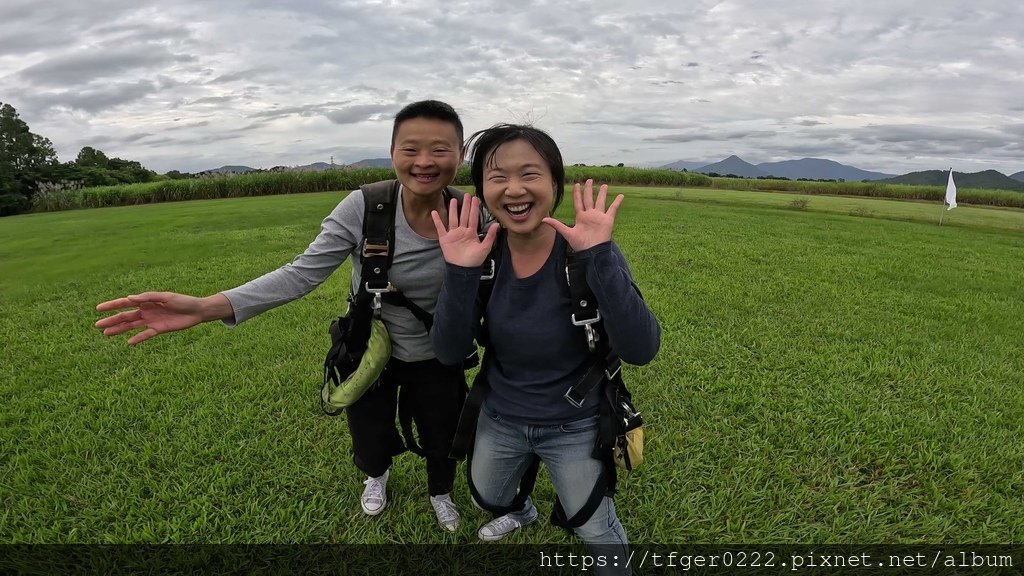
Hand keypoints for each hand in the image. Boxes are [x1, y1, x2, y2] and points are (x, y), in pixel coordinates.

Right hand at [95, 292, 221, 344]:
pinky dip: (138, 338)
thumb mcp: (166, 297)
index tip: (98, 309)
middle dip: (111, 320)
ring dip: (119, 330)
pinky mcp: (159, 329)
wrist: (197, 311)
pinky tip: (129, 343)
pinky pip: (145, 335)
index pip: (125, 303)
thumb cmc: (182, 301)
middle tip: (96, 325)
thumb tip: (130, 298)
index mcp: (146, 301)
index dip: (111, 305)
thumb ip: (148, 298)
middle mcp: (146, 311)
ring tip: (106, 334)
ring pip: (131, 326)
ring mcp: (151, 320)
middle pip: (125, 316)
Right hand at [431, 195, 497, 266]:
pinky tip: (434, 212)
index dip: (474, 208)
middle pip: (464, 215)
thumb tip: (496, 224)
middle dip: (465, 206)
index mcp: (471, 233)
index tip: (476, 199)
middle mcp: (462, 231)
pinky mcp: (445, 239)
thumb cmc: (474, 260)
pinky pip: (440, 228)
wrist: (463, 269)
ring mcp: (453, 234)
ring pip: (453, 219)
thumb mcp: (485, 248)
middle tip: (467, 195)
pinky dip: (437, 220)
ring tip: (453, 200)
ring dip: (453, 210)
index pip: (473, 218)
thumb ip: (490, 236)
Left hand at [543, 179, 623, 250]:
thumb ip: (557, 225)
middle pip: (589, 199)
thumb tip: (543, 219)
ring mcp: (599, 217)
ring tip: (604, 185)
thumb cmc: (580, 245)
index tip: (577, 185)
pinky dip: (617, 202)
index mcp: (581, 217)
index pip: (578, 202)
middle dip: (589, 190)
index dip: (577, 194)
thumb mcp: (567, 233)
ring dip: (602, 193)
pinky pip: (613, 209)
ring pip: (601, 201)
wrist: (592, 252)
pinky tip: (621, 195)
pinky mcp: (608, 220)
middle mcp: (590, 215)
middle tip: (589, 180)